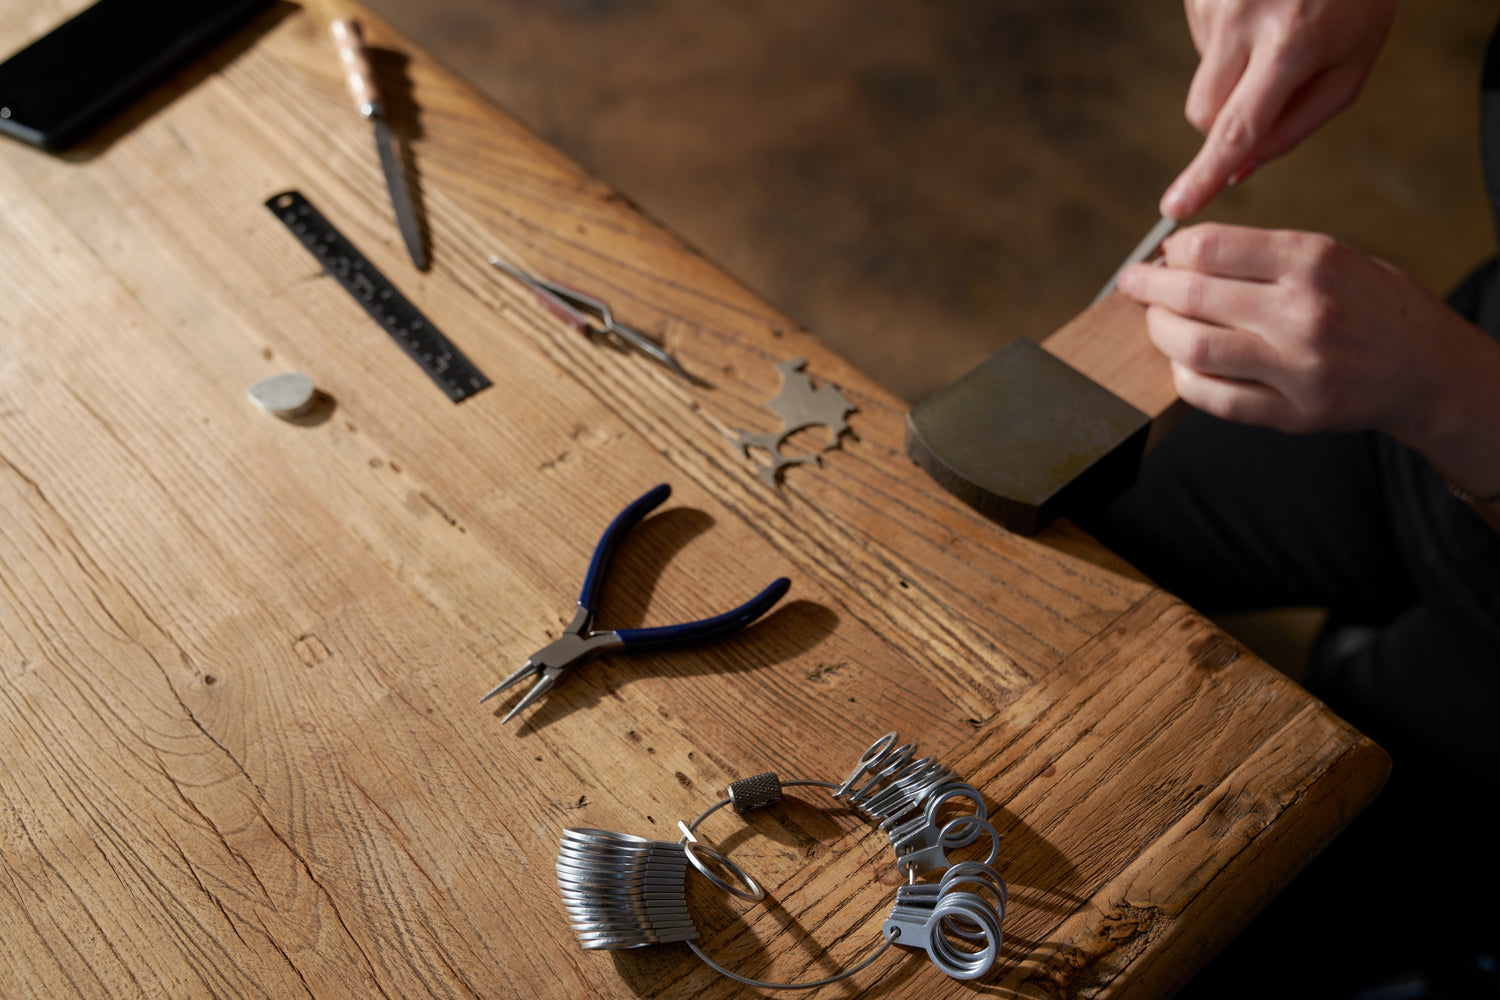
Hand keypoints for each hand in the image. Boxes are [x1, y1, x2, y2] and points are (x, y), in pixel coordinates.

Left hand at [1116, 222, 1496, 444]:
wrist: (1429, 369)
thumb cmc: (1372, 306)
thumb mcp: (1334, 258)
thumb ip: (1266, 257)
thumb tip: (1182, 255)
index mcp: (1314, 260)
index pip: (1211, 247)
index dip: (1171, 251)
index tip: (1161, 255)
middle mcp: (1304, 311)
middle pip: (1193, 294)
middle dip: (1148, 288)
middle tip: (1133, 285)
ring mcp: (1299, 367)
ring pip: (1194, 347)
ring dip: (1160, 333)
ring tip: (1156, 323)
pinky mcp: (1294, 413)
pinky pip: (1214, 397)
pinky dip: (1185, 378)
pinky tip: (1183, 364)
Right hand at [1161, 0, 1395, 218]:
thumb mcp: (1350, 65)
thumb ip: (1297, 125)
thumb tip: (1239, 171)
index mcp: (1292, 44)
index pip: (1239, 128)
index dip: (1206, 173)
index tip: (1176, 208)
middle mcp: (1244, 19)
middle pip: (1204, 114)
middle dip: (1228, 121)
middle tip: (1272, 89)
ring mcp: (1214, 1)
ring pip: (1203, 81)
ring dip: (1234, 73)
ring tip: (1276, 28)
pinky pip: (1201, 44)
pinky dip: (1228, 42)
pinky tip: (1260, 10)